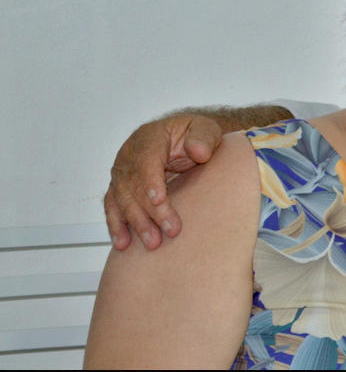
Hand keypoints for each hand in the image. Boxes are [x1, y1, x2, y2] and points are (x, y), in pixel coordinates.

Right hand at [104, 113, 223, 249]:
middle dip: (151, 211)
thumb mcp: (205, 128)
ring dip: (136, 223)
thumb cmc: (194, 134)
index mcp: (149, 137)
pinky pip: (114, 207)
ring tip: (152, 242)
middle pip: (135, 185)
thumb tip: (199, 150)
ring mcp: (122, 172)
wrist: (184, 138)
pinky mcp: (119, 187)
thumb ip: (204, 137)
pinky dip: (117, 225)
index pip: (146, 160)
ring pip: (123, 199)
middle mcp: (129, 155)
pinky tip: (122, 243)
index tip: (159, 200)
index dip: (151, 180)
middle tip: (170, 230)